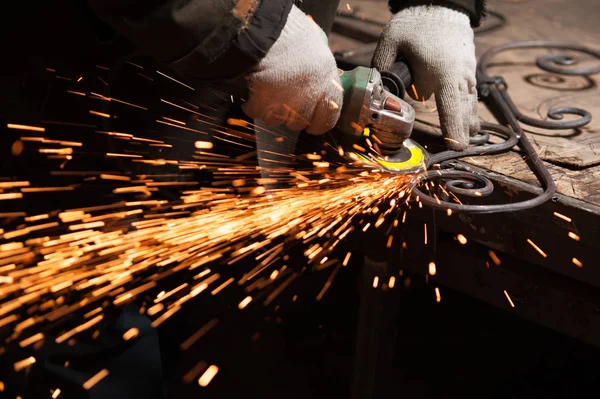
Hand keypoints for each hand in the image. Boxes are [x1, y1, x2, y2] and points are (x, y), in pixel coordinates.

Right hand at [242, 5, 342, 133]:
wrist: (267, 30)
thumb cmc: (293, 33)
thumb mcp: (318, 44)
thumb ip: (322, 63)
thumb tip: (323, 70)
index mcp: (326, 82)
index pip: (329, 117)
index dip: (319, 122)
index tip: (312, 123)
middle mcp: (309, 96)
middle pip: (300, 122)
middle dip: (292, 116)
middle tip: (284, 103)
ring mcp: (286, 102)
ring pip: (278, 120)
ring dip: (271, 111)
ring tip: (267, 95)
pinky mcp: (264, 102)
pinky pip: (256, 112)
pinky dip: (252, 106)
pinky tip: (253, 94)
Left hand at [372, 6, 478, 149]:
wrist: (441, 4)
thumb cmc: (416, 22)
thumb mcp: (391, 41)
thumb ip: (382, 66)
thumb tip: (374, 89)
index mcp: (442, 71)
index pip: (450, 105)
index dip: (453, 127)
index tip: (457, 146)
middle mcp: (460, 75)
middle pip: (463, 110)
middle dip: (462, 130)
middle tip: (461, 149)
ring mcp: (467, 72)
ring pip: (469, 103)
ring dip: (467, 120)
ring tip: (468, 139)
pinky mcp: (468, 69)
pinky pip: (470, 94)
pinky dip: (468, 107)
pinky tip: (469, 122)